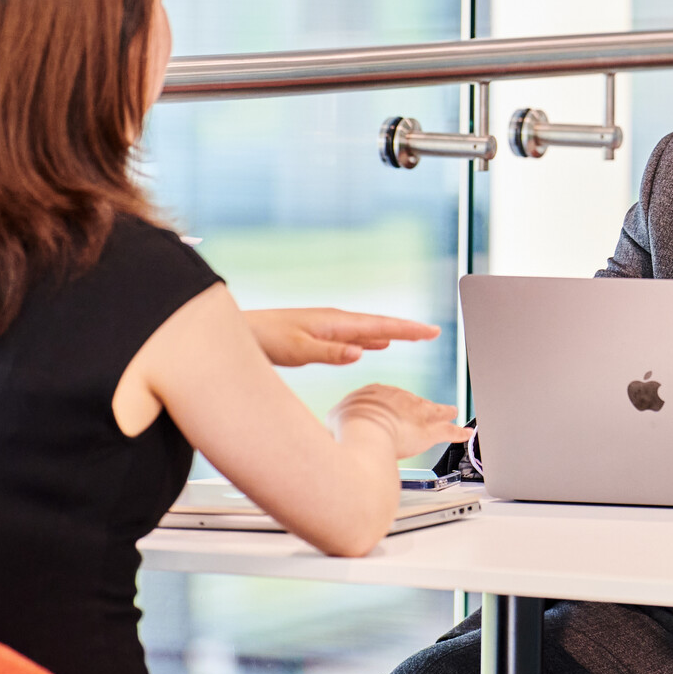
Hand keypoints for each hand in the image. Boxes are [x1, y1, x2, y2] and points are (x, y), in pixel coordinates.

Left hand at [244, 308, 439, 366]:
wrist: (240, 331)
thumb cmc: (264, 339)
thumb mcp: (297, 350)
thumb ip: (330, 352)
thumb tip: (362, 352)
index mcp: (335, 322)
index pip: (380, 326)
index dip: (407, 329)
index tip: (431, 331)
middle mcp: (335, 321)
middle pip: (379, 325)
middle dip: (406, 329)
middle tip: (432, 332)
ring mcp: (328, 327)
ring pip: (368, 331)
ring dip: (392, 333)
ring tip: (412, 336)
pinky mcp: (319, 335)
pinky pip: (355, 337)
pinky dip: (371, 340)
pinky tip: (375, 345)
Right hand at [327, 383, 471, 459]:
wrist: (365, 430)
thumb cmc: (347, 427)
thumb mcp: (333, 420)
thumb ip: (337, 422)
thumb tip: (329, 430)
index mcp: (377, 392)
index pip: (388, 399)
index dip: (390, 410)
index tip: (388, 416)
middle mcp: (401, 398)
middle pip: (413, 403)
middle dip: (417, 410)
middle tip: (420, 414)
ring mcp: (418, 412)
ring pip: (434, 411)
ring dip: (443, 412)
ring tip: (451, 412)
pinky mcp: (430, 430)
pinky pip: (450, 431)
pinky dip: (459, 433)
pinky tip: (467, 433)